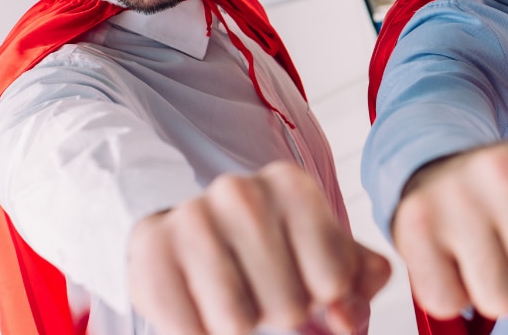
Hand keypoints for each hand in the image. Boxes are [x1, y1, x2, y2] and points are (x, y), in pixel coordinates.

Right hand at [126, 161, 391, 334]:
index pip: (333, 280)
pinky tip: (198, 304)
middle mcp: (240, 192)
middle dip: (279, 312)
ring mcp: (191, 219)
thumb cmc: (267, 247)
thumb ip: (357, 278)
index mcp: (292, 186)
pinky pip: (190, 331)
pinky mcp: (150, 253)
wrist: (187, 233)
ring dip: (240, 324)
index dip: (322, 297)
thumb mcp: (322, 253)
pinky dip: (199, 332)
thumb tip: (348, 318)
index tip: (303, 280)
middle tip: (261, 291)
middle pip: (288, 305)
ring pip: (237, 321)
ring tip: (232, 296)